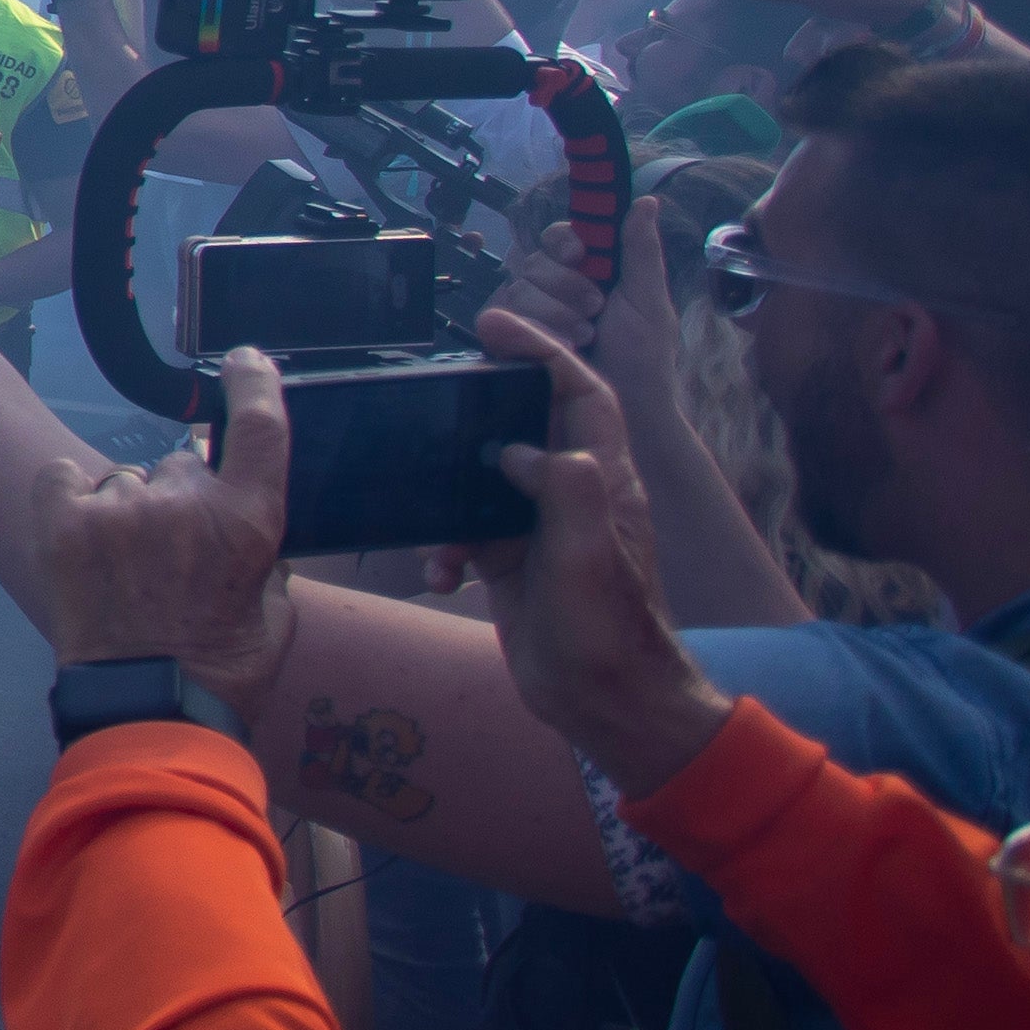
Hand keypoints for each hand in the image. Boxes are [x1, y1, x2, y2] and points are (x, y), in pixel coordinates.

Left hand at [17, 350, 302, 699]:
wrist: (148, 711)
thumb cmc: (221, 670)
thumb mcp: (274, 610)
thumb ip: (265, 554)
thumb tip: (248, 526)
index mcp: (251, 521)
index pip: (259, 425)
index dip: (253, 383)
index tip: (245, 362)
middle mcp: (188, 503)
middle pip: (181, 465)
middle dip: (178, 500)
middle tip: (169, 558)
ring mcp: (123, 509)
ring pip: (125, 482)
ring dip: (125, 512)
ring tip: (126, 571)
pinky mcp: (66, 522)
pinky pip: (66, 480)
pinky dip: (72, 501)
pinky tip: (83, 541)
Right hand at [462, 311, 727, 794]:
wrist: (604, 702)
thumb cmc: (608, 631)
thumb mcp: (588, 557)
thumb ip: (568, 491)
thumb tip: (520, 448)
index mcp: (602, 480)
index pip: (580, 394)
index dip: (543, 352)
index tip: (494, 327)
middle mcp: (573, 493)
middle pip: (528, 421)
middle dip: (483, 402)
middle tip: (436, 385)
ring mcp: (540, 527)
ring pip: (486, 478)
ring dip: (449, 489)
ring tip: (421, 499)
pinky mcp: (512, 562)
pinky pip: (467, 533)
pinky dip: (444, 547)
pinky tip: (437, 574)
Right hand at [487, 183, 677, 417]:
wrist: (629, 407)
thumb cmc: (645, 356)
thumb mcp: (649, 298)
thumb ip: (641, 250)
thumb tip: (646, 200)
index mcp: (587, 271)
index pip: (558, 236)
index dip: (563, 240)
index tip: (579, 253)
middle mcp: (553, 288)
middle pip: (534, 260)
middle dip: (566, 285)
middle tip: (596, 310)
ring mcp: (529, 314)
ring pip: (517, 288)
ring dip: (554, 311)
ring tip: (584, 336)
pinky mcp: (508, 339)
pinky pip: (499, 316)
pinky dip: (532, 328)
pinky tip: (557, 345)